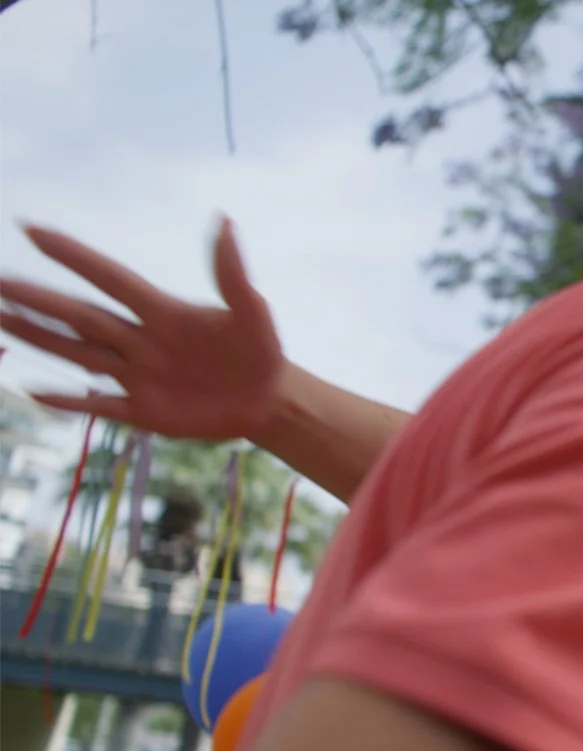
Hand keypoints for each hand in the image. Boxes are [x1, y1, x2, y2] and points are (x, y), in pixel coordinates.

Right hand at [0, 217, 287, 440]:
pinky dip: (68, 401)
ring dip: (40, 338)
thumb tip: (224, 221)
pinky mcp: (143, 411)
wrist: (269, 400)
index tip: (32, 229)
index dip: (74, 257)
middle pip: (81, 317)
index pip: (110, 278)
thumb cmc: (261, 351)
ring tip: (1, 317)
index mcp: (163, 312)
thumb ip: (233, 274)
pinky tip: (32, 391)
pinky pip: (98, 406)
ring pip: (78, 353)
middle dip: (39, 301)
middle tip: (0, 283)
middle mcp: (141, 340)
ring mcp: (138, 376)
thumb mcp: (253, 313)